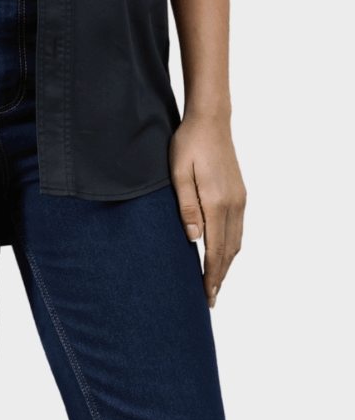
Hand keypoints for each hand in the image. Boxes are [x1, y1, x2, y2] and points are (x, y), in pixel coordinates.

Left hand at [169, 111, 244, 308]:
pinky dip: (231, 247)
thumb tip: (193, 240)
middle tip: (209, 299)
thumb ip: (186, 207)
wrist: (211, 120)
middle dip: (220, 277)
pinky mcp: (240, 194)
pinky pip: (238, 229)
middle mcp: (233, 205)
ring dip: (227, 264)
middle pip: (229, 252)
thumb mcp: (178, 173)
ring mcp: (240, 199)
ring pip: (236, 242)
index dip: (211, 275)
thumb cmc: (188, 144)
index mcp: (217, 202)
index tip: (206, 296)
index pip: (216, 250)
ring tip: (215, 282)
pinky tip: (223, 253)